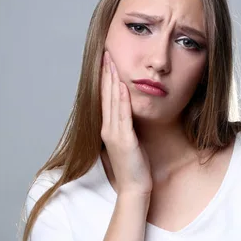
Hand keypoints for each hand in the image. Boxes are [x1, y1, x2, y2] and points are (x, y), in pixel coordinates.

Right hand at [101, 51, 152, 197]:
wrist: (135, 187)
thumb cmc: (135, 166)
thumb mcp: (131, 141)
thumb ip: (128, 126)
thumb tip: (133, 111)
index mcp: (109, 128)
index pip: (105, 98)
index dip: (105, 78)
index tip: (107, 61)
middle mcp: (108, 128)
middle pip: (105, 95)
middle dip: (106, 73)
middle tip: (106, 53)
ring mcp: (114, 134)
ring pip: (112, 102)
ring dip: (112, 81)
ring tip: (112, 62)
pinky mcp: (124, 140)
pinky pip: (122, 115)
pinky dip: (121, 99)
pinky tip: (122, 86)